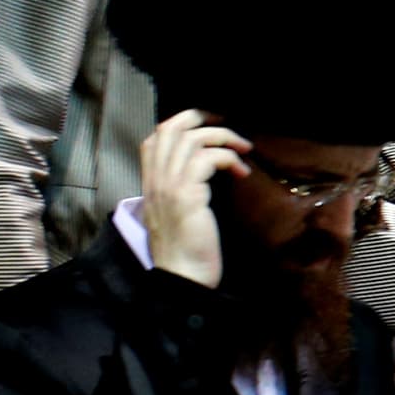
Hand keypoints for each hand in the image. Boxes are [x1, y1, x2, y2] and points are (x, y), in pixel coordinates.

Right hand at [137, 108, 248, 287]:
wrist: (182, 275)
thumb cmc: (187, 247)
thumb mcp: (179, 209)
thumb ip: (183, 186)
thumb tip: (207, 167)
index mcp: (150, 181)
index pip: (156, 136)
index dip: (184, 124)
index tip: (211, 131)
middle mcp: (155, 179)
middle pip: (171, 128)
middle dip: (203, 119)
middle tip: (230, 131)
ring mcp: (168, 185)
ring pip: (192, 139)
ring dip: (224, 137)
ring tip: (244, 150)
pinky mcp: (186, 195)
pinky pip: (207, 159)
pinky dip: (229, 158)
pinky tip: (242, 173)